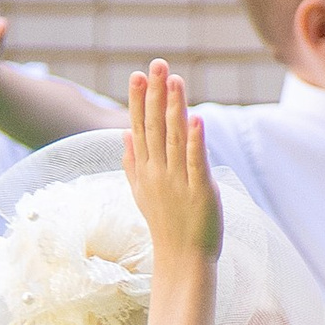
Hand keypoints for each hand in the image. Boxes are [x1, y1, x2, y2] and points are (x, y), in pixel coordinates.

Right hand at [122, 61, 218, 263]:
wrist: (181, 259)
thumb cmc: (165, 225)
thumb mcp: (142, 191)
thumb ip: (132, 162)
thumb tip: (124, 134)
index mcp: (144, 170)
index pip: (139, 128)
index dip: (138, 100)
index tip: (137, 74)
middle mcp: (157, 172)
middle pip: (154, 126)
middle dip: (155, 94)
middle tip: (157, 64)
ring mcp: (177, 181)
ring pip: (174, 138)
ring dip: (174, 108)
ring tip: (175, 80)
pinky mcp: (199, 190)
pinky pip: (195, 161)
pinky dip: (195, 140)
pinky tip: (196, 118)